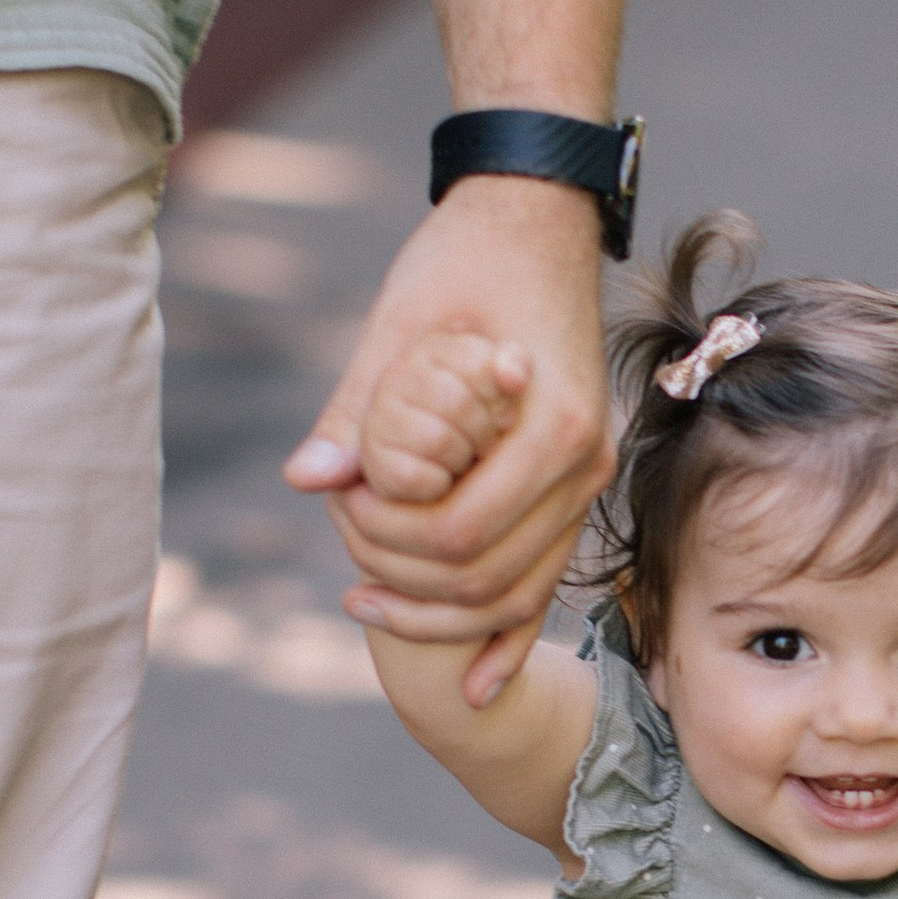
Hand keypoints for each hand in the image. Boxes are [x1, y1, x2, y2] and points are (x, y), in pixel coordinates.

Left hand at [285, 177, 610, 704]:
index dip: (389, 545)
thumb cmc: (464, 258)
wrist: (536, 214)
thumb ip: (358, 409)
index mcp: (550, 428)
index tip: (340, 516)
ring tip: (366, 603)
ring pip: (518, 592)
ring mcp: (588, 478)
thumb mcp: (400, 324)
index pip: (462, 535)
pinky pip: (547, 577)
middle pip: (489, 577)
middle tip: (343, 561)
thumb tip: (308, 481)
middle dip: (407, 585)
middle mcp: (584, 464)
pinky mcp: (577, 482)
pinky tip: (477, 684)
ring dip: (444, 617)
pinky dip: (512, 636)